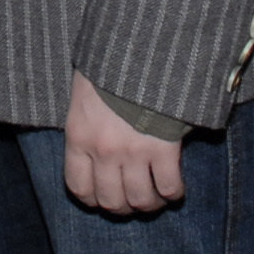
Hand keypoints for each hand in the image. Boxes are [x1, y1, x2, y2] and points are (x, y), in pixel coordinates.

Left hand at [63, 73, 182, 214]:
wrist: (140, 46)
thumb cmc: (109, 65)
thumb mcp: (84, 94)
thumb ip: (87, 126)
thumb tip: (93, 148)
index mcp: (79, 136)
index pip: (79, 187)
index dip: (93, 199)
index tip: (104, 197)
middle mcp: (103, 150)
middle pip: (111, 201)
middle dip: (123, 207)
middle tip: (132, 200)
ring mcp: (133, 151)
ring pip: (140, 200)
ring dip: (149, 205)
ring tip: (155, 198)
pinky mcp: (163, 147)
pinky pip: (168, 186)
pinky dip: (173, 193)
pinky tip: (174, 189)